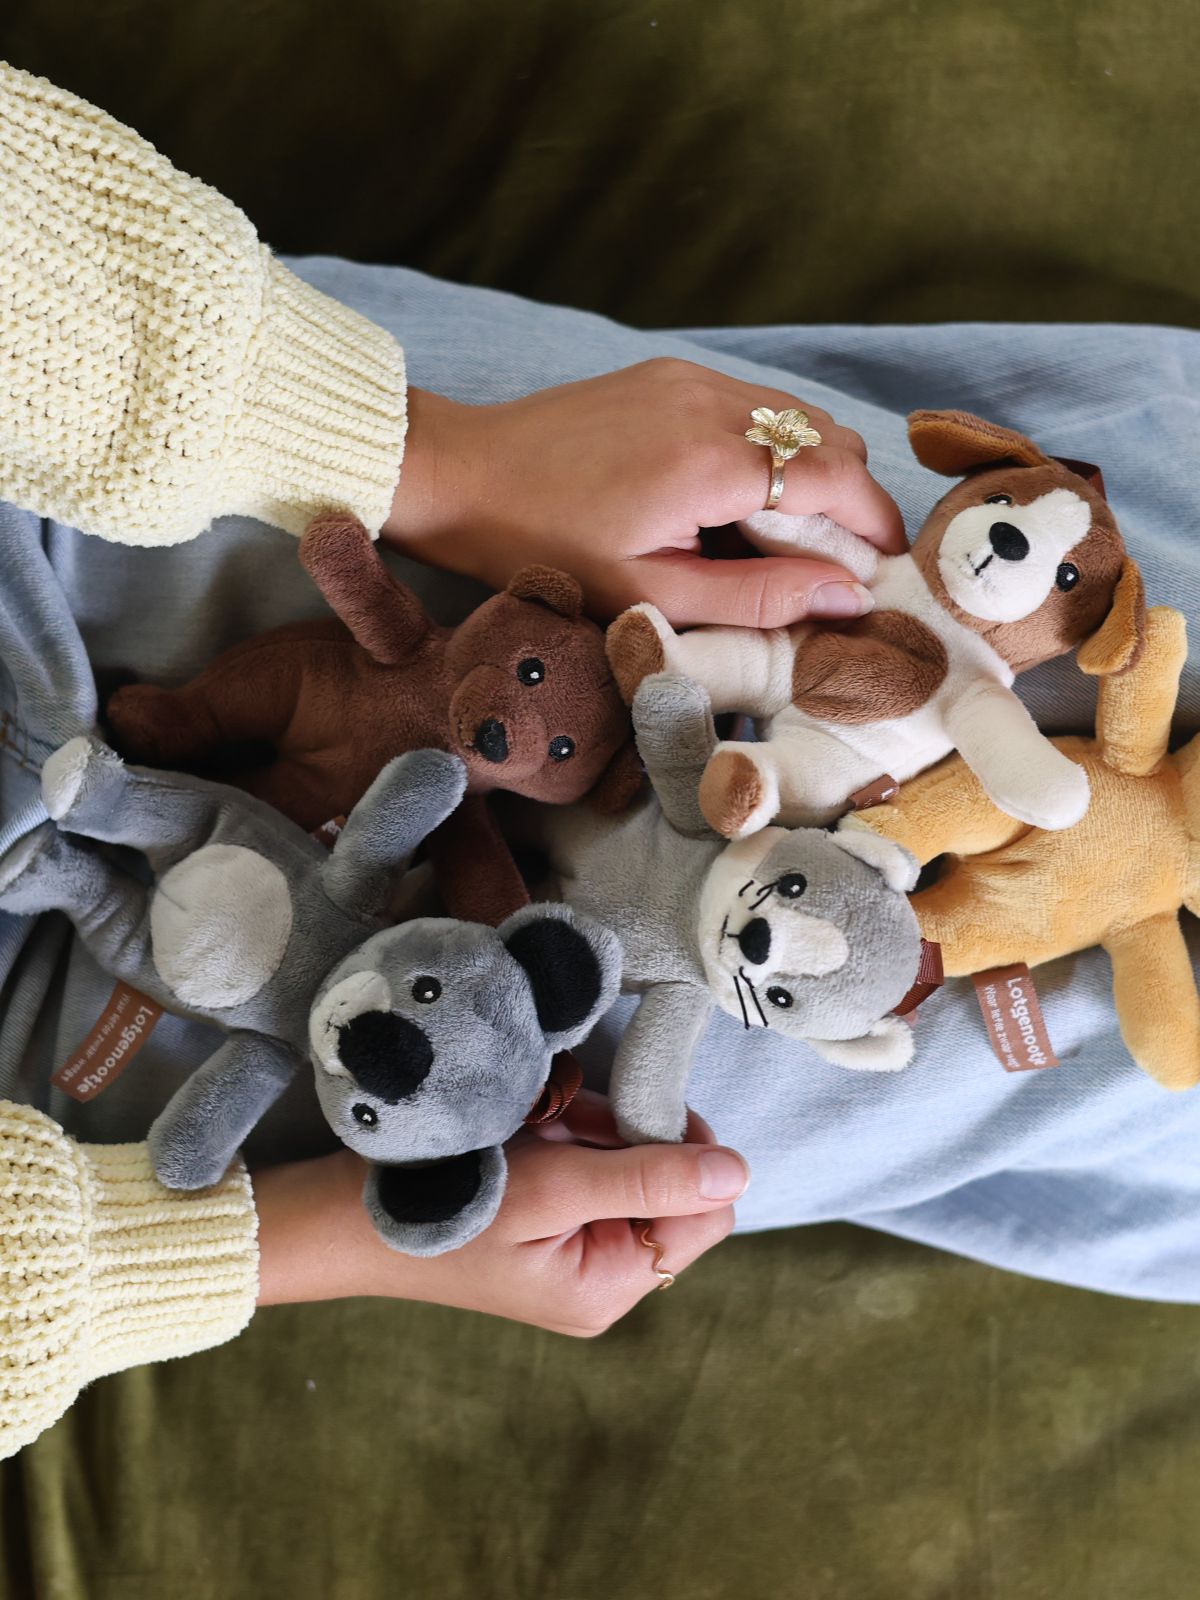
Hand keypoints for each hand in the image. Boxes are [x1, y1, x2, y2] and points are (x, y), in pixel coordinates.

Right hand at [253, 1093, 746, 1335]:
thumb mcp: (553, 1190)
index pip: (705, 1216)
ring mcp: (572, 1243)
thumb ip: (647, 1177)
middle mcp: (601, 1273)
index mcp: (610, 1285)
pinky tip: (529, 1123)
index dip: (689, 1155)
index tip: (640, 1107)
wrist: (342, 1217)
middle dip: (628, 1135)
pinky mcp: (545, 1214)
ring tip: (540, 1121)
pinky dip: (566, 1129)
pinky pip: (586, 1158)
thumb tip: (738, 1169)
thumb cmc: (446, 1209)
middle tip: (570, 1116)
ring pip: (626, 1161)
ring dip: (593, 1126)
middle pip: (668, 1184)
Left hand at [385, 359, 904, 627]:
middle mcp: (711, 400)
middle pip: (828, 437)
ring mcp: (688, 377)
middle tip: (828, 563)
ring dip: (809, 470)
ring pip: (794, 415)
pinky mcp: (666, 373)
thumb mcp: (650, 593)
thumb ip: (757, 597)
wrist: (461, 476)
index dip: (875, 524)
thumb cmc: (542, 547)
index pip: (837, 475)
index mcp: (710, 458)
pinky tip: (733, 498)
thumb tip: (846, 596)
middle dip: (846, 499)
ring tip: (781, 536)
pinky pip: (750, 404)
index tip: (884, 569)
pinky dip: (767, 447)